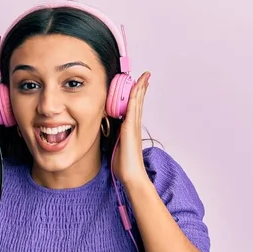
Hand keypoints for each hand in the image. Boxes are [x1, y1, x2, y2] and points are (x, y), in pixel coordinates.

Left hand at [112, 71, 150, 185]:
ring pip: (137, 102)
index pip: (133, 108)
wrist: (132, 175)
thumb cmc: (124, 165)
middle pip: (138, 102)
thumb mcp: (115, 147)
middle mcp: (134, 125)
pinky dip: (135, 96)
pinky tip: (137, 87)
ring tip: (144, 77)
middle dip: (141, 88)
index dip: (136, 96)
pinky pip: (133, 107)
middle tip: (145, 76)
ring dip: (140, 88)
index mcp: (130, 129)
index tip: (138, 86)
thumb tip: (107, 132)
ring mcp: (133, 125)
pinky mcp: (130, 127)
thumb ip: (113, 137)